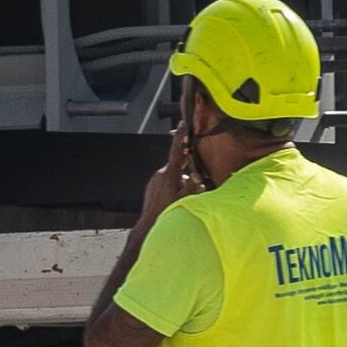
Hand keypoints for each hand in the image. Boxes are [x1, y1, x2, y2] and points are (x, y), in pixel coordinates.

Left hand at [135, 93, 207, 222]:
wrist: (148, 224)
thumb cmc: (167, 213)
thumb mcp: (183, 200)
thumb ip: (192, 186)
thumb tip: (197, 175)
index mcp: (169, 175)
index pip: (177, 151)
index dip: (181, 136)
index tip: (184, 122)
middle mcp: (161, 173)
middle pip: (180, 166)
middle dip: (189, 172)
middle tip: (194, 183)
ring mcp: (155, 179)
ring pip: (175, 175)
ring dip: (183, 183)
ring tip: (182, 199)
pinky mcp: (153, 184)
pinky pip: (168, 181)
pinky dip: (175, 186)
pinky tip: (175, 200)